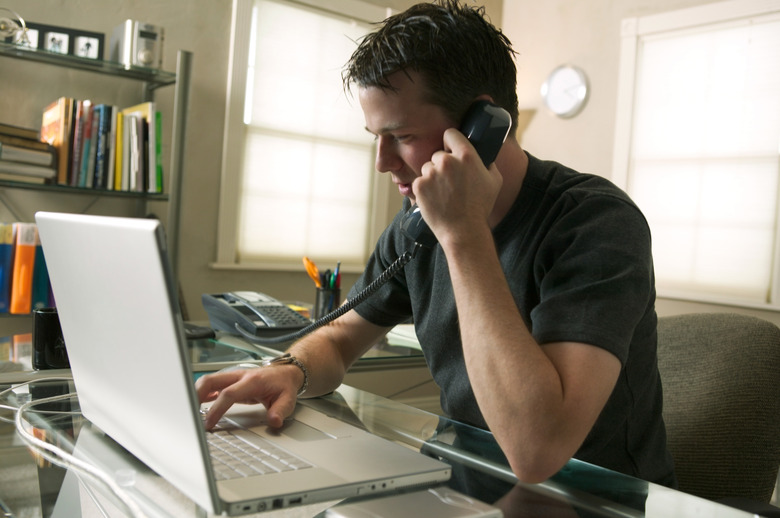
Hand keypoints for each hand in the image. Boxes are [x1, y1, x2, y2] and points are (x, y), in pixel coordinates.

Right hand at [195, 365, 299, 429]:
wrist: (286, 372)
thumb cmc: (284, 385)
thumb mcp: (288, 399)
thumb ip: (280, 411)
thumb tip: (273, 421)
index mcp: (252, 381)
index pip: (228, 394)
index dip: (216, 408)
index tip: (209, 423)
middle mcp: (239, 376)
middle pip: (210, 380)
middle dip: (196, 395)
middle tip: (189, 413)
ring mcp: (233, 377)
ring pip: (208, 381)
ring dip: (196, 394)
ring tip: (191, 411)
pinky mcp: (230, 381)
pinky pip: (211, 385)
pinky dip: (202, 394)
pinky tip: (199, 405)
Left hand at [413, 128, 501, 242]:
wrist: (463, 231)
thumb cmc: (480, 207)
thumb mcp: (494, 181)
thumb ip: (488, 162)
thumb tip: (484, 154)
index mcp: (466, 155)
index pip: (450, 134)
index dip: (450, 141)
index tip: (450, 148)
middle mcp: (446, 161)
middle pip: (438, 154)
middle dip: (443, 165)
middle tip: (450, 181)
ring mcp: (431, 173)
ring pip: (427, 167)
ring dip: (433, 177)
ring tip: (444, 193)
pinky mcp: (419, 186)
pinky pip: (420, 181)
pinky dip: (425, 189)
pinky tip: (435, 199)